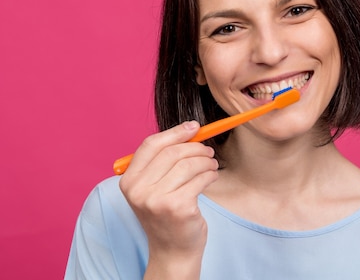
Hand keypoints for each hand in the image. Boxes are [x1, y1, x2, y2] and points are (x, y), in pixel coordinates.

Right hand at [119, 121, 218, 277]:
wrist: (173, 250)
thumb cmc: (167, 214)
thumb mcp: (155, 187)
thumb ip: (164, 161)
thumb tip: (191, 129)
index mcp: (129, 181)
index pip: (151, 145)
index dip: (175, 132)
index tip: (194, 127)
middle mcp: (139, 190)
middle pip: (172, 152)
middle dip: (196, 148)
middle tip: (208, 151)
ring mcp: (157, 200)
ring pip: (189, 164)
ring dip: (206, 162)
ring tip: (211, 166)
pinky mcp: (177, 207)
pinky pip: (200, 179)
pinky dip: (210, 175)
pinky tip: (211, 178)